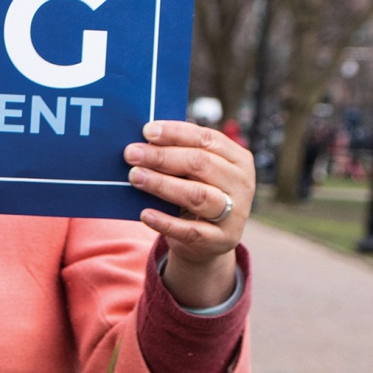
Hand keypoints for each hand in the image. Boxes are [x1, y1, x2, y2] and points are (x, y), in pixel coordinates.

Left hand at [124, 120, 252, 309]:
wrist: (210, 242)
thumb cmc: (199, 194)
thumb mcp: (198, 174)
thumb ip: (181, 156)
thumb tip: (145, 140)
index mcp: (238, 159)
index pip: (207, 139)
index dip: (176, 133)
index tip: (147, 130)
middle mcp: (241, 185)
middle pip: (200, 164)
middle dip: (162, 157)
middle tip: (131, 154)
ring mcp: (234, 214)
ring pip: (196, 195)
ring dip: (162, 184)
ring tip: (135, 177)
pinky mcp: (219, 240)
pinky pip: (189, 230)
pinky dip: (165, 221)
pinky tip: (144, 213)